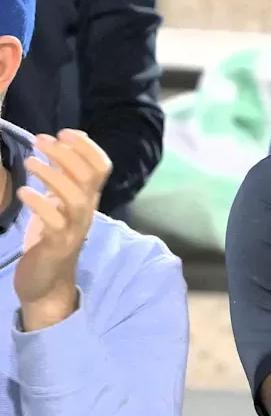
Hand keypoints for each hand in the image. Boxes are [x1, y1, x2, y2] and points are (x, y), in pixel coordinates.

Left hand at [15, 130, 111, 329]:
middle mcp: (86, 212)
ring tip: (31, 162)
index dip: (88, 147)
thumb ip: (62, 177)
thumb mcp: (58, 204)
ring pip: (75, 198)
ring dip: (53, 176)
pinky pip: (54, 222)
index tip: (65, 132)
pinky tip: (24, 192)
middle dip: (67, 154)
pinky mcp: (57, 245)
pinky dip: (40, 204)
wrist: (47, 283)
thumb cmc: (49, 239)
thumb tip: (59, 144)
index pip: (102, 167)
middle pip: (88, 178)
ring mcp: (74, 229)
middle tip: (41, 140)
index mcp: (88, 199)